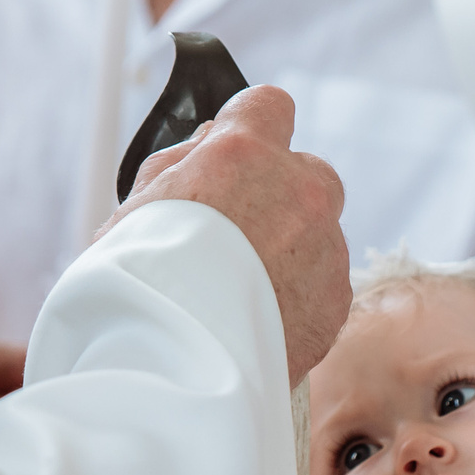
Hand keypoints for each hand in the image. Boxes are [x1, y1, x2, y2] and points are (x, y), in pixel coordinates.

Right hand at [110, 85, 348, 381]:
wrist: (171, 370)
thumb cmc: (138, 286)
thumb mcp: (138, 205)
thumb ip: (182, 163)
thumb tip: (211, 140)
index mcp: (243, 155)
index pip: (269, 105)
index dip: (250, 128)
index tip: (235, 153)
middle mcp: (298, 191)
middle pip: (308, 172)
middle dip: (280, 194)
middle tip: (235, 235)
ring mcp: (325, 247)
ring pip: (319, 233)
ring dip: (291, 250)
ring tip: (239, 293)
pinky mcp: (336, 301)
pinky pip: (324, 283)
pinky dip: (299, 296)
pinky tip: (256, 321)